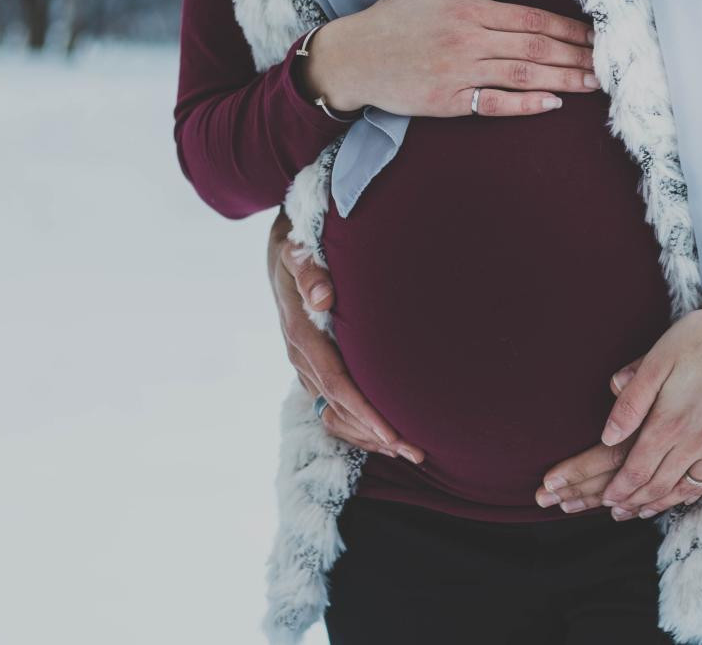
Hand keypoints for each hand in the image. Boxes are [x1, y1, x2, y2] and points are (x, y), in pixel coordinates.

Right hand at [268, 212, 424, 463]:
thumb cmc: (300, 247)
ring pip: (337, 414)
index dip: (364, 411)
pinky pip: (334, 407)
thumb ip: (310, 272)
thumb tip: (322, 296)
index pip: (337, 384)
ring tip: (410, 453)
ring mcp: (306, 366)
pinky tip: (387, 437)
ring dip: (371, 436)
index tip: (393, 433)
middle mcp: (301, 357)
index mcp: (302, 335)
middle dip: (376, 433)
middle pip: (340, 408)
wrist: (285, 249)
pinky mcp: (314, 368)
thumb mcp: (298, 251)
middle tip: (416, 453)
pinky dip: (360, 425)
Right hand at [302, 0, 599, 115]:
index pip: (530, 19)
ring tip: (593, 84)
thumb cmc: (393, 21)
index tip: (596, 35)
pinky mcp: (448, 103)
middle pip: (534, 49)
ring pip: (521, 76)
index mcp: (468, 11)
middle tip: (607, 64)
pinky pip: (493, 105)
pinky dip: (525, 105)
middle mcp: (468, 41)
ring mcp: (459, 74)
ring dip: (562, 80)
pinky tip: (553, 103)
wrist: (353, 58)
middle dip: (575, 56)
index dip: (568, 28)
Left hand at [534, 350, 701, 518]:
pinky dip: (696, 491)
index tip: (605, 499)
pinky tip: (686, 493)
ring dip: (663, 501)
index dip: (619, 489)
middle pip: (660, 484)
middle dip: (634, 501)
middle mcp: (698, 441)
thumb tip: (607, 438)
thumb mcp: (659, 359)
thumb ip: (632, 401)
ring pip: (688, 487)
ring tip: (644, 509)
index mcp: (671, 422)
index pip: (637, 470)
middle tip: (618, 513)